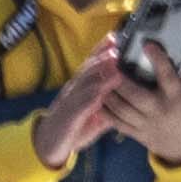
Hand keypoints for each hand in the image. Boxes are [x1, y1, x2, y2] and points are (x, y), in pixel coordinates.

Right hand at [30, 38, 124, 171]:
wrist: (48, 144)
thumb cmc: (75, 126)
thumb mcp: (97, 113)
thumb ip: (113, 104)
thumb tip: (133, 97)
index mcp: (81, 88)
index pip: (91, 64)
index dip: (101, 50)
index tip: (114, 37)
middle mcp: (74, 91)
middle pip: (88, 69)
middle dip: (102, 56)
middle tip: (116, 46)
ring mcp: (70, 103)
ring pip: (84, 84)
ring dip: (98, 73)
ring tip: (112, 64)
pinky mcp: (68, 119)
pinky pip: (79, 107)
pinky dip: (90, 100)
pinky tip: (100, 95)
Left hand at [109, 38, 180, 164]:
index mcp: (177, 96)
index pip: (167, 75)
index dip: (157, 59)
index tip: (147, 44)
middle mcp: (160, 110)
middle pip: (135, 94)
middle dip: (120, 80)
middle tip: (109, 63)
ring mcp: (146, 123)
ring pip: (122, 109)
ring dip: (108, 94)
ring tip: (100, 79)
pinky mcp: (137, 133)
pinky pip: (117, 123)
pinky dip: (106, 111)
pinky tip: (98, 98)